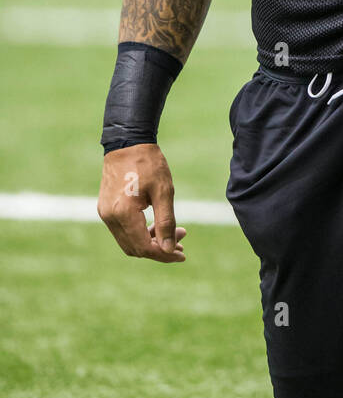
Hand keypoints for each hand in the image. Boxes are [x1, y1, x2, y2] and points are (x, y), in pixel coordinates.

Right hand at [97, 144, 186, 262]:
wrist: (127, 142)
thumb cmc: (149, 164)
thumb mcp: (164, 192)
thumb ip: (166, 222)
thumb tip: (168, 249)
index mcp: (124, 214)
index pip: (144, 247)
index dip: (164, 255)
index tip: (182, 254)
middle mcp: (110, 217)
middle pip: (135, 248)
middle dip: (159, 249)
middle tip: (181, 241)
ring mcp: (105, 213)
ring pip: (128, 241)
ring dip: (150, 242)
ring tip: (173, 234)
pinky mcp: (106, 208)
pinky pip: (123, 231)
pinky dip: (140, 233)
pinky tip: (156, 225)